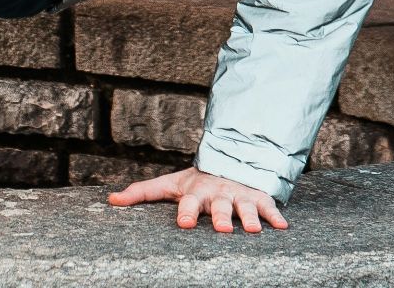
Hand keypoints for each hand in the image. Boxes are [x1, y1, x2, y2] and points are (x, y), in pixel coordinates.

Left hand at [107, 167, 288, 233]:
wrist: (229, 162)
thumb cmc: (196, 182)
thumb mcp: (169, 184)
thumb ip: (141, 193)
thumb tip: (110, 201)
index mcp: (196, 192)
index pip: (189, 203)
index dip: (187, 213)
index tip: (185, 223)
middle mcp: (219, 194)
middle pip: (219, 206)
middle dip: (220, 216)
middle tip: (222, 228)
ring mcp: (240, 196)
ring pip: (245, 207)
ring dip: (249, 218)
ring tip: (251, 230)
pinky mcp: (259, 198)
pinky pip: (269, 207)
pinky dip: (276, 216)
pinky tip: (282, 227)